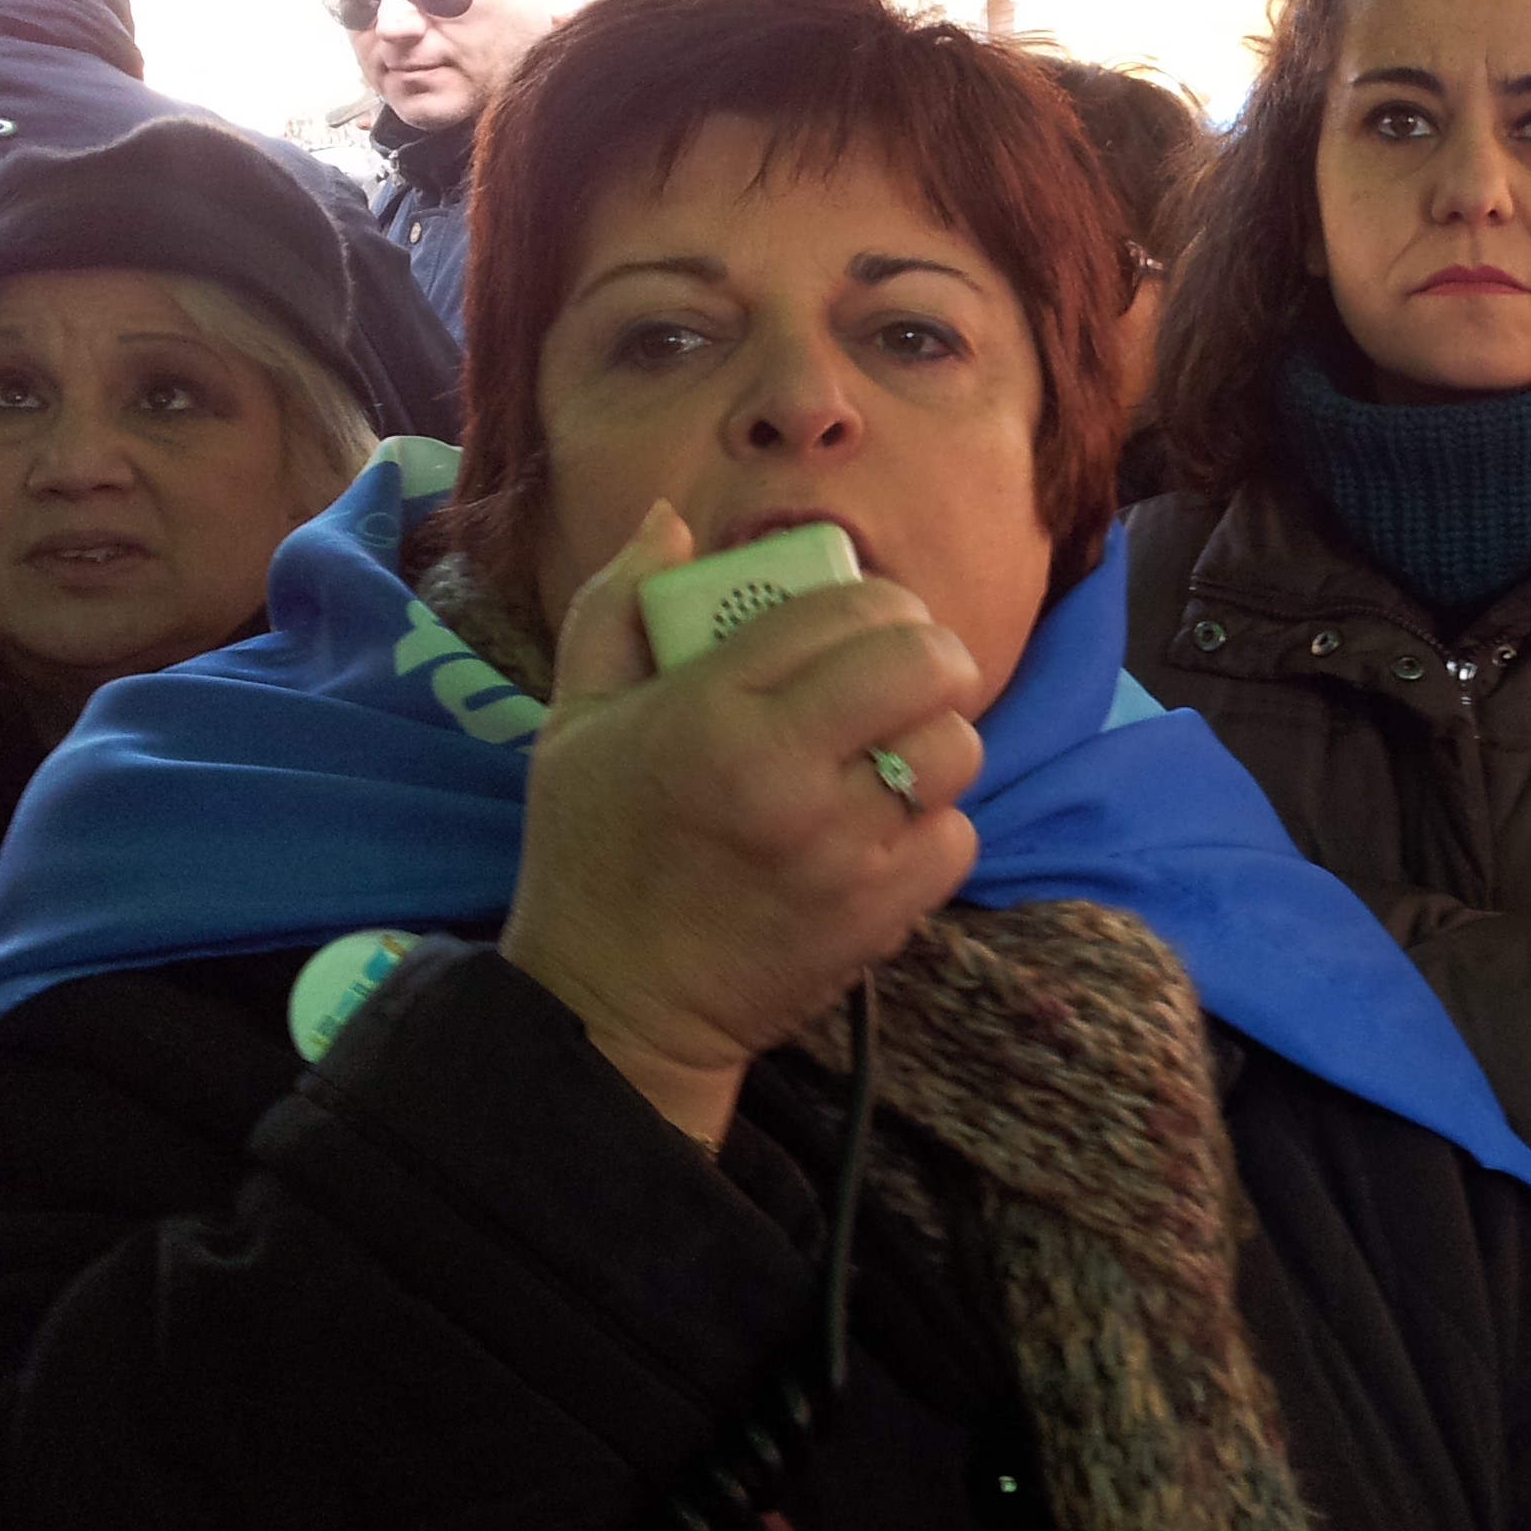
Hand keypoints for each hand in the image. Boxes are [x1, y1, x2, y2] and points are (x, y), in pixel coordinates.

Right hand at [502, 502, 982, 1143]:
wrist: (611, 1008)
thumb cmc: (593, 852)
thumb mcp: (574, 719)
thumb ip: (617, 607)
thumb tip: (670, 521)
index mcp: (709, 710)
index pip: (844, 608)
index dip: (878, 601)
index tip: (870, 620)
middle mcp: (783, 770)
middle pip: (926, 664)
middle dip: (932, 656)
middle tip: (908, 675)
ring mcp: (839, 847)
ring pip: (955, 749)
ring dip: (935, 744)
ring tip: (891, 756)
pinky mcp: (877, 913)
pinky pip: (956, 836)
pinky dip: (933, 829)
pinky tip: (883, 833)